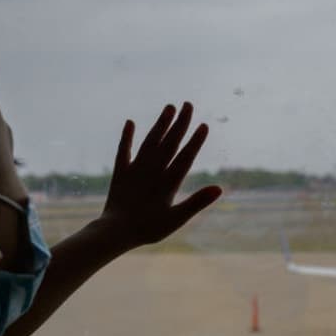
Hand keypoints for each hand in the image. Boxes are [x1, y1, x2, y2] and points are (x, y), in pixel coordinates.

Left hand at [95, 102, 222, 250]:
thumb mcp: (176, 219)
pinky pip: (124, 150)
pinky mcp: (120, 173)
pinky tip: (130, 123)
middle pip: (169, 143)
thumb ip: (197, 202)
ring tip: (169, 107)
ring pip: (150, 141)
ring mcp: (135, 169)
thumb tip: (220, 188)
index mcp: (168, 182)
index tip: (204, 125)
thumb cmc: (148, 229)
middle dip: (180, 123)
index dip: (195, 141)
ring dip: (160, 124)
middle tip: (188, 104)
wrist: (115, 231)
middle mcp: (152, 170)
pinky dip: (127, 136)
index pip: (185, 157)